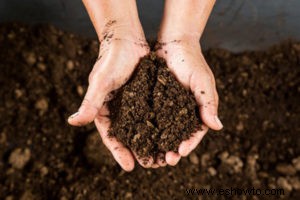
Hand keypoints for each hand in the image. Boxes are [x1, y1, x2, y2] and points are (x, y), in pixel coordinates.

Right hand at [68, 30, 152, 170]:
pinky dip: (160, 125)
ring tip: (162, 155)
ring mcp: (133, 104)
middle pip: (128, 136)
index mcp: (104, 109)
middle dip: (137, 151)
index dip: (119, 152)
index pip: (110, 136)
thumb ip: (90, 103)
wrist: (126, 39)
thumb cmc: (111, 59)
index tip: (129, 167)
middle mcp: (118, 110)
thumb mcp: (101, 82)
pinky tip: (170, 134)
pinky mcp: (145, 96)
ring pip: (142, 127)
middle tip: (150, 165)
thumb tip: (72, 122)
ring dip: (151, 142)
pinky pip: (152, 114)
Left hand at [155, 39, 222, 164]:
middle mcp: (182, 111)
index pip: (195, 132)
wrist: (173, 43)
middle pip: (178, 136)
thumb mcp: (202, 81)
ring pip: (163, 131)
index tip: (180, 153)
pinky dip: (147, 129)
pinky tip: (140, 138)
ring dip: (159, 144)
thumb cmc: (191, 61)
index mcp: (197, 109)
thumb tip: (217, 126)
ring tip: (152, 156)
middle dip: (173, 149)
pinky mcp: (154, 101)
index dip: (189, 143)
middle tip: (165, 160)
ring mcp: (167, 107)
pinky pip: (150, 117)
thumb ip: (208, 103)